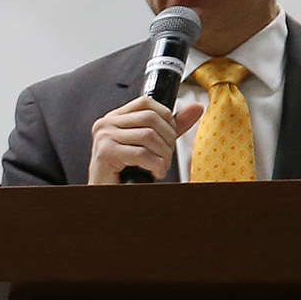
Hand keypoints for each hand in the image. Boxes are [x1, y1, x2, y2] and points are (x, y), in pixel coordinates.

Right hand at [86, 96, 202, 183]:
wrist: (108, 196)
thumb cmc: (127, 174)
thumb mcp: (152, 145)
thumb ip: (171, 127)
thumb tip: (196, 108)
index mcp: (114, 118)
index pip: (146, 102)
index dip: (166, 117)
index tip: (169, 136)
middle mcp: (106, 124)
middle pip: (150, 118)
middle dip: (168, 138)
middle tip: (166, 157)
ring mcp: (104, 138)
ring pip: (148, 136)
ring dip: (163, 155)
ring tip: (161, 166)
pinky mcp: (105, 153)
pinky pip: (142, 153)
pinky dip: (156, 165)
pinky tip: (155, 172)